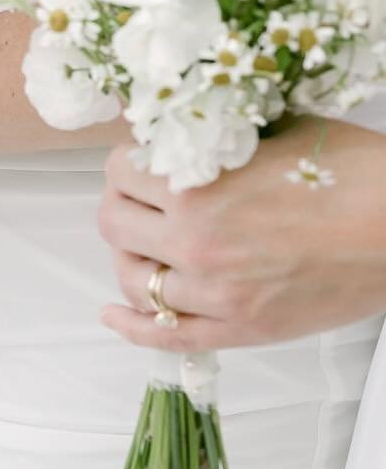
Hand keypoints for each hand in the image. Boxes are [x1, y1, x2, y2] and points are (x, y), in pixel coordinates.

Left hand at [98, 119, 385, 352]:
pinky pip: (167, 336)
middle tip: (143, 201)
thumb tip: (180, 136)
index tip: (142, 164)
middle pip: (114, 225)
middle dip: (123, 206)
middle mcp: (195, 242)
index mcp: (196, 188)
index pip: (121, 172)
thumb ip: (217, 140)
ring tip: (146, 245)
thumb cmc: (356, 174)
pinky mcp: (242, 329)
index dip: (129, 164)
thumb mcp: (275, 132)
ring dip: (132, 257)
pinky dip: (132, 327)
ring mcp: (216, 293)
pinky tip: (111, 314)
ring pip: (132, 279)